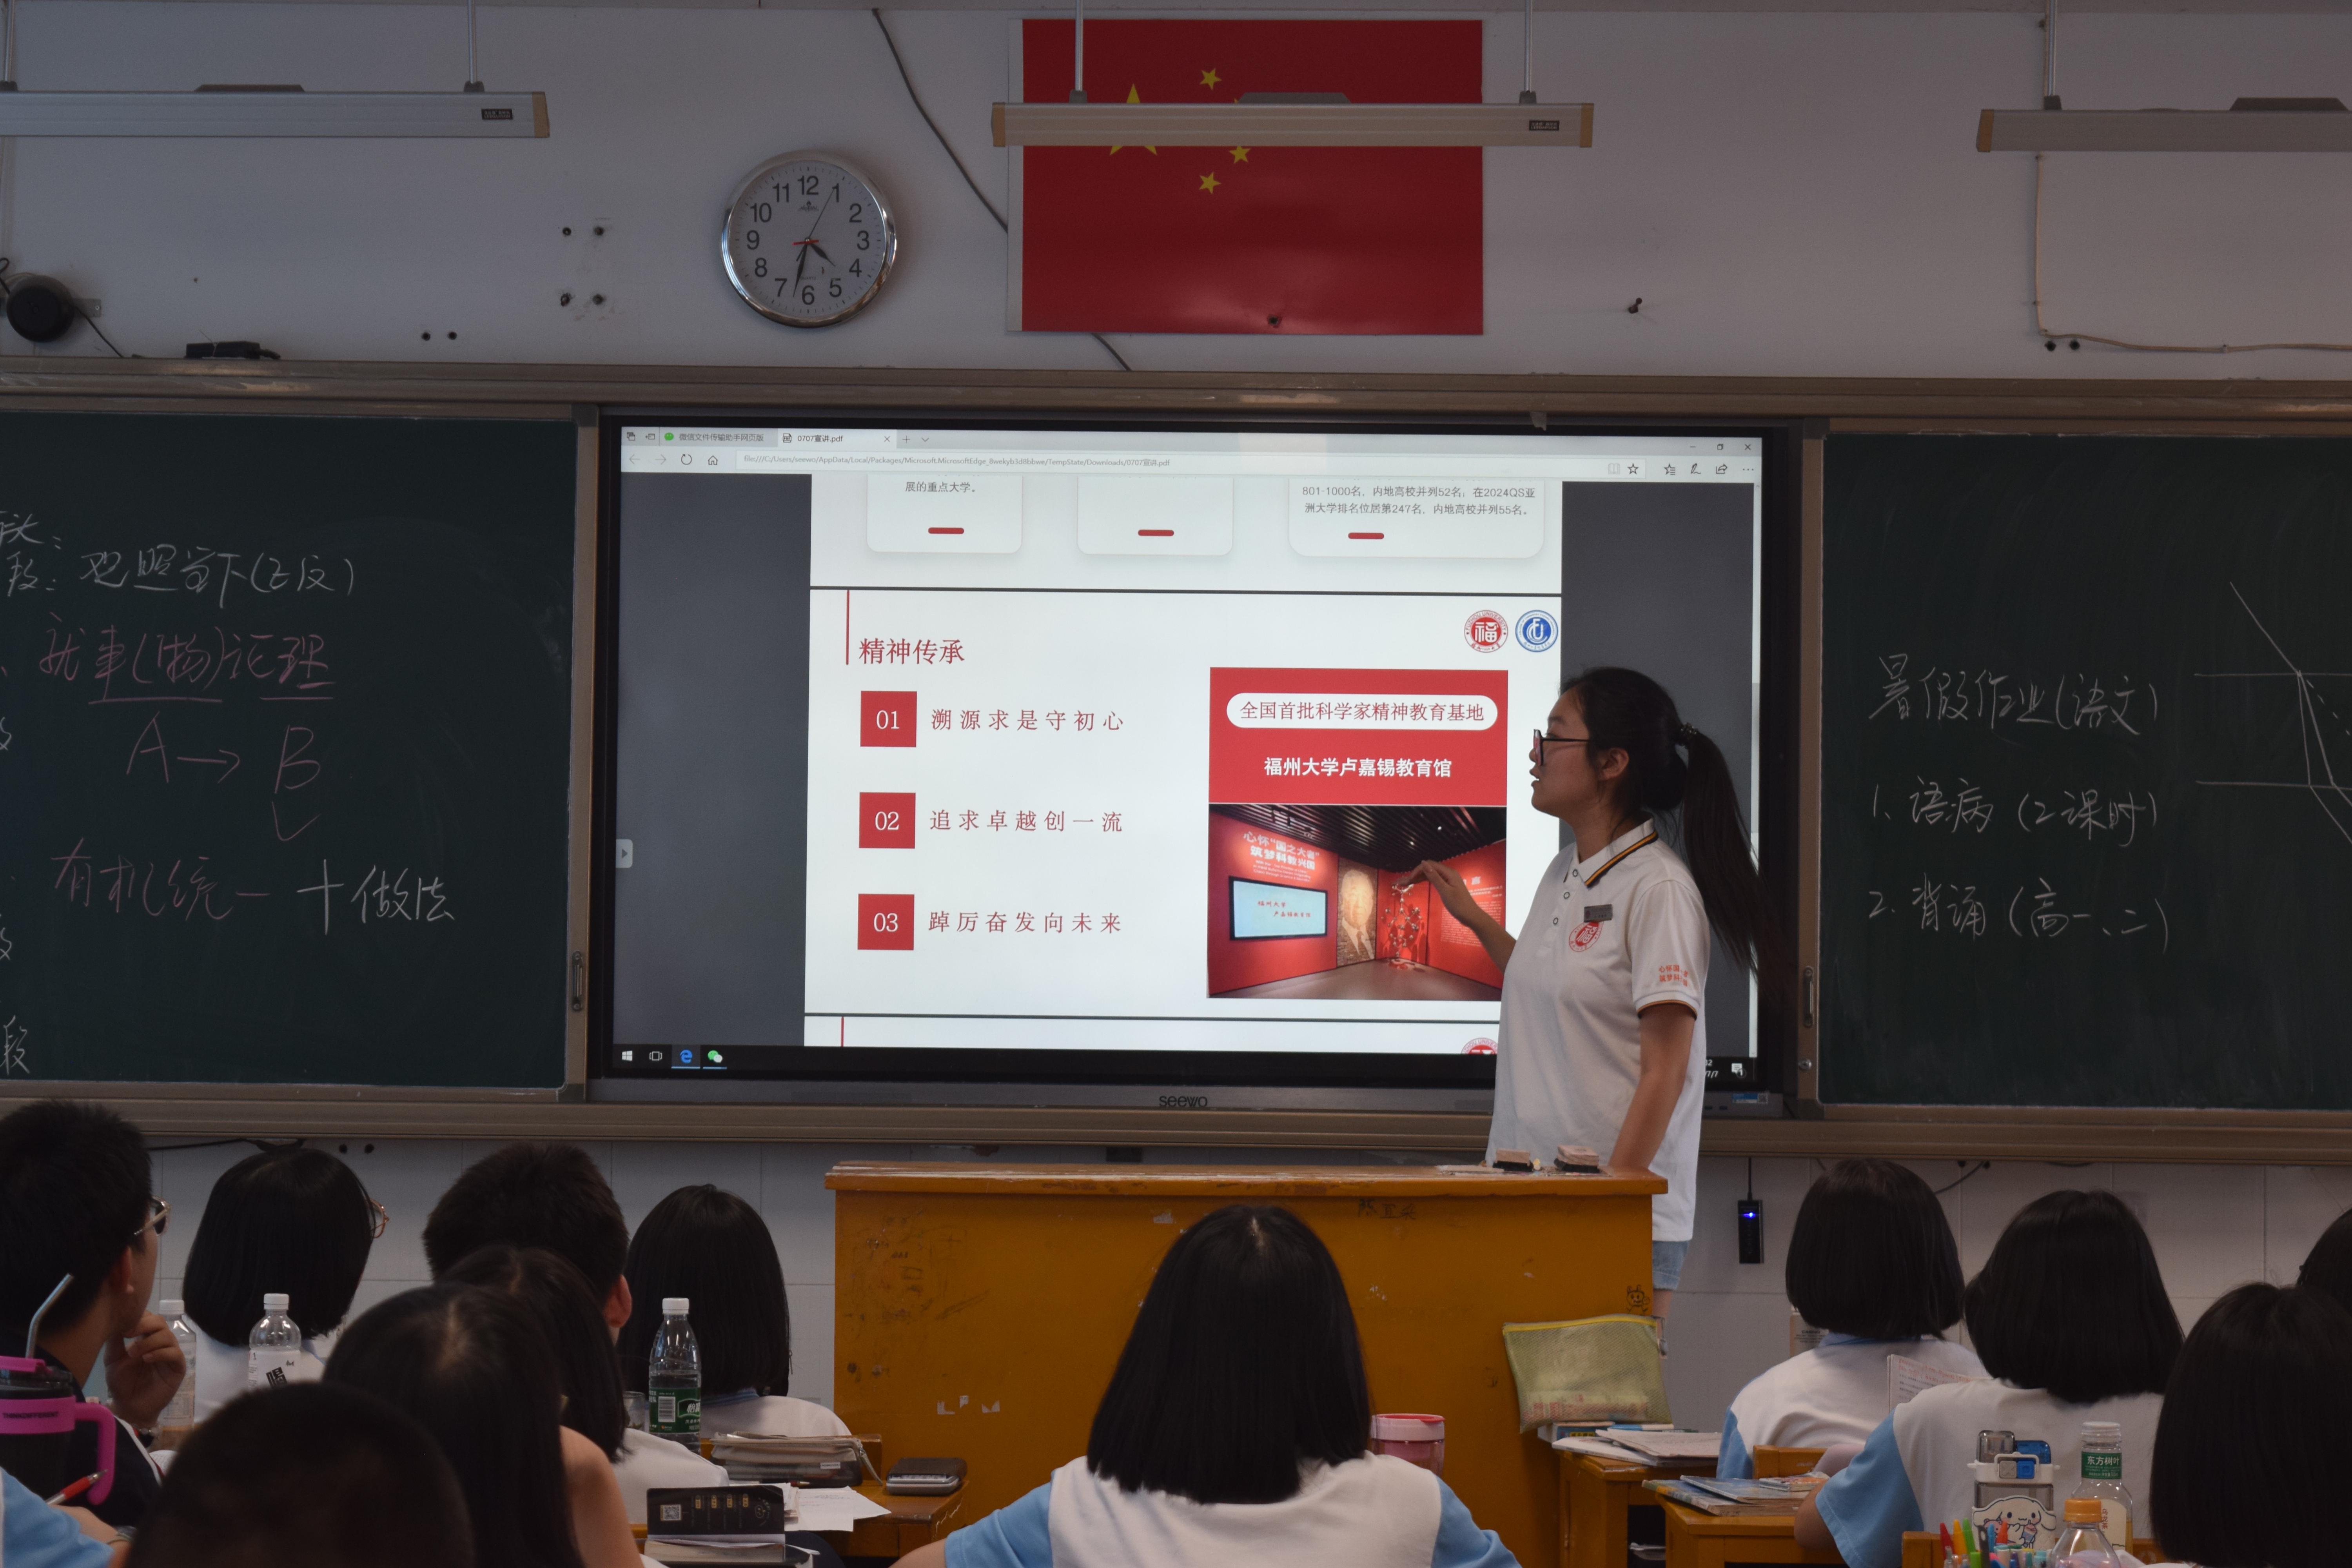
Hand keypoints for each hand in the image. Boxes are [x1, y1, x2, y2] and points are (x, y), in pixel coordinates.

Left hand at [104, 1310, 185, 1430]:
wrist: (129, 1408)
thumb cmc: (121, 1383)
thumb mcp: (113, 1360)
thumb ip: (114, 1341)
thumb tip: (115, 1321)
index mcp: (145, 1338)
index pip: (148, 1318)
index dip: (138, 1317)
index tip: (123, 1327)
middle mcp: (160, 1343)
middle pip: (160, 1322)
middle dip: (144, 1325)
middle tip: (129, 1334)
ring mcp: (170, 1354)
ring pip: (168, 1336)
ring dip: (149, 1341)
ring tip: (133, 1354)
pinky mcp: (178, 1367)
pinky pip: (175, 1353)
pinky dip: (160, 1353)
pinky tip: (147, 1359)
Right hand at [1397, 859, 1484, 930]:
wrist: (1471, 916)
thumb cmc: (1459, 905)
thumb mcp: (1445, 891)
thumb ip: (1434, 877)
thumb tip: (1423, 863)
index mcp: (1448, 872)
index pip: (1429, 865)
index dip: (1416, 871)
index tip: (1407, 881)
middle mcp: (1447, 873)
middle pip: (1428, 869)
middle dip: (1414, 874)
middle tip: (1400, 883)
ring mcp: (1447, 879)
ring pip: (1429, 875)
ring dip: (1417, 878)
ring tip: (1404, 883)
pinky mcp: (1447, 886)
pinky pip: (1433, 880)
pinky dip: (1424, 881)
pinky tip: (1416, 883)